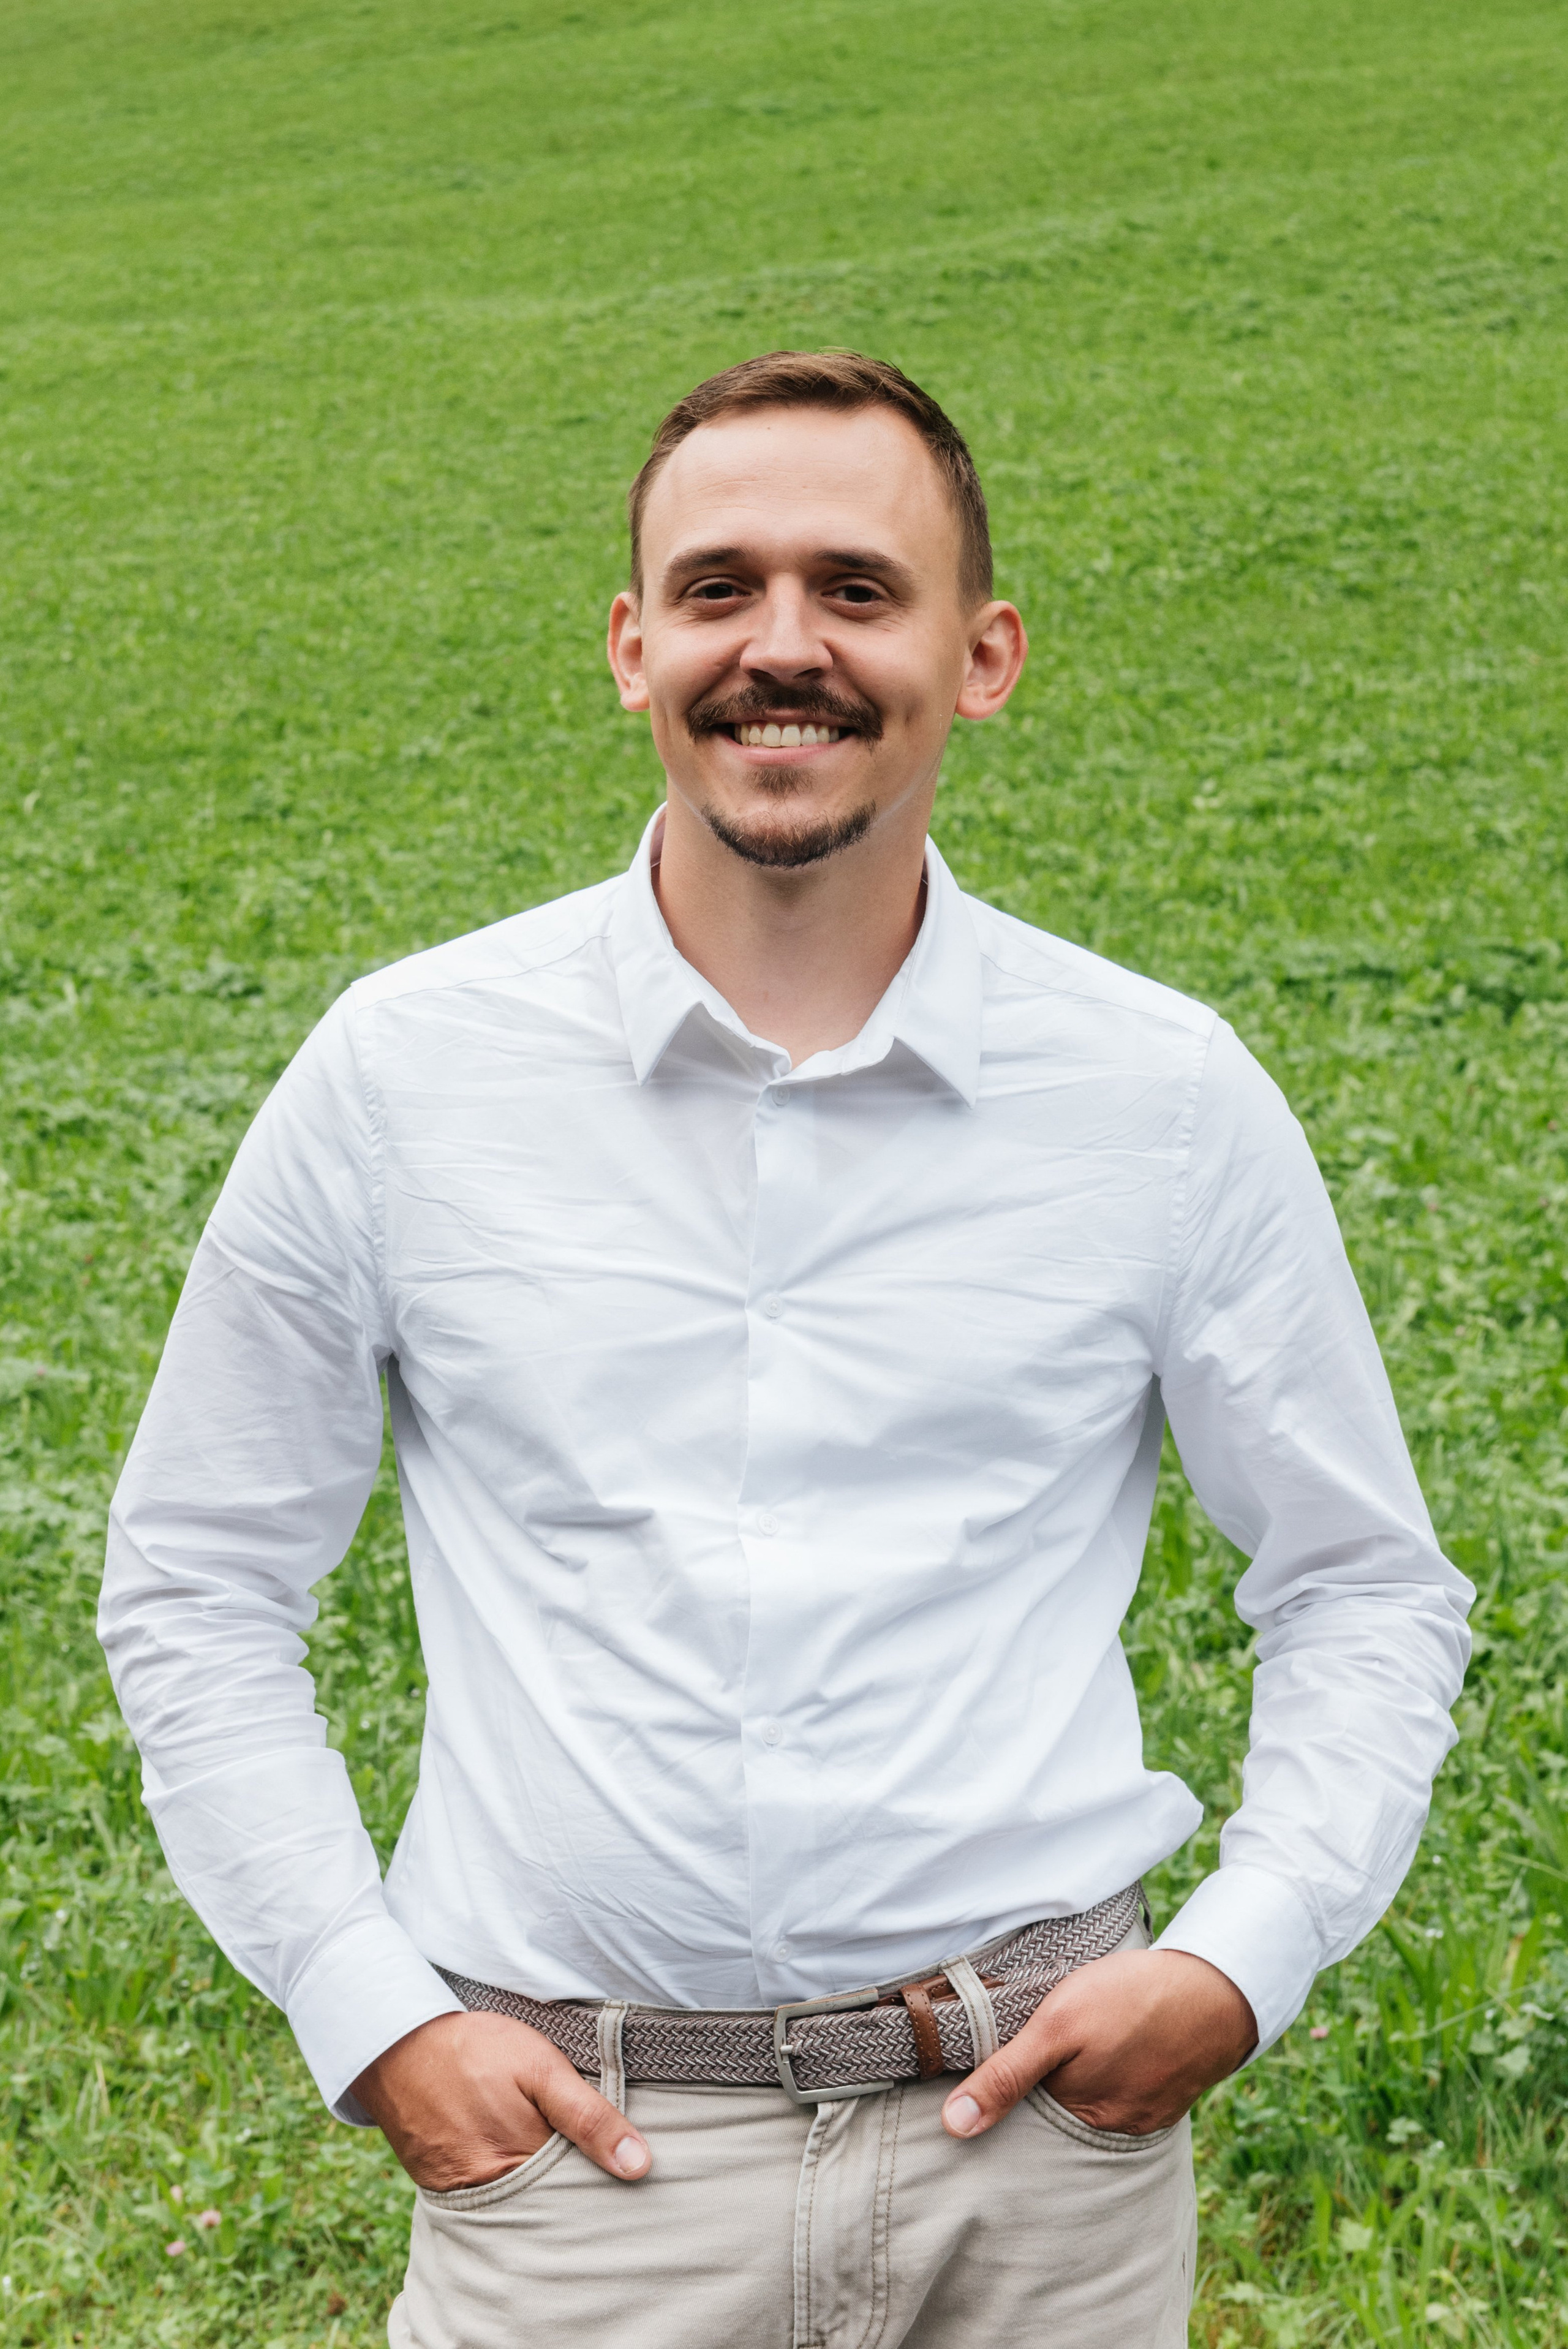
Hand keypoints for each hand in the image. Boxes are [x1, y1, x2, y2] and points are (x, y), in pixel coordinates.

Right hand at [351, 2010, 650, 2190]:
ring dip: (542, 2191)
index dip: (605, 2184)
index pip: (580, 2195)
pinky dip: (510, 2188)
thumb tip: (639, 2166)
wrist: (397, 2045)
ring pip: (521, 2208)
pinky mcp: (443, 2191)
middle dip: (574, 2194)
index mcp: (524, 2166)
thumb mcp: (541, 2068)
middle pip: (550, 2210)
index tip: (628, 2175)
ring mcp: (464, 2197)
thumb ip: (589, 2116)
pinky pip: (489, 2201)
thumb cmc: (474, 2050)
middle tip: (598, 2171)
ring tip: (560, 2164)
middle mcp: (493, 2195)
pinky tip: (521, 2162)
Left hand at [941, 1947, 1255, 2140]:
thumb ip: (1006, 2075)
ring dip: (1079, 2076)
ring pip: (1091, 2102)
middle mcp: (1112, 2129)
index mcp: (1080, 2116)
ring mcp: (1143, 2117)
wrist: (1216, 1987)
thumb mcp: (1057, 2026)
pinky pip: (1123, 2094)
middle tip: (1047, 2037)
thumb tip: (954, 2127)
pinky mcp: (1164, 2099)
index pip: (1023, 2115)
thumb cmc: (1132, 1999)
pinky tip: (1113, 2044)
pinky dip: (1111, 2072)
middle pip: (1057, 2111)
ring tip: (1082, 2038)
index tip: (996, 2056)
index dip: (1005, 2087)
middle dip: (1044, 2085)